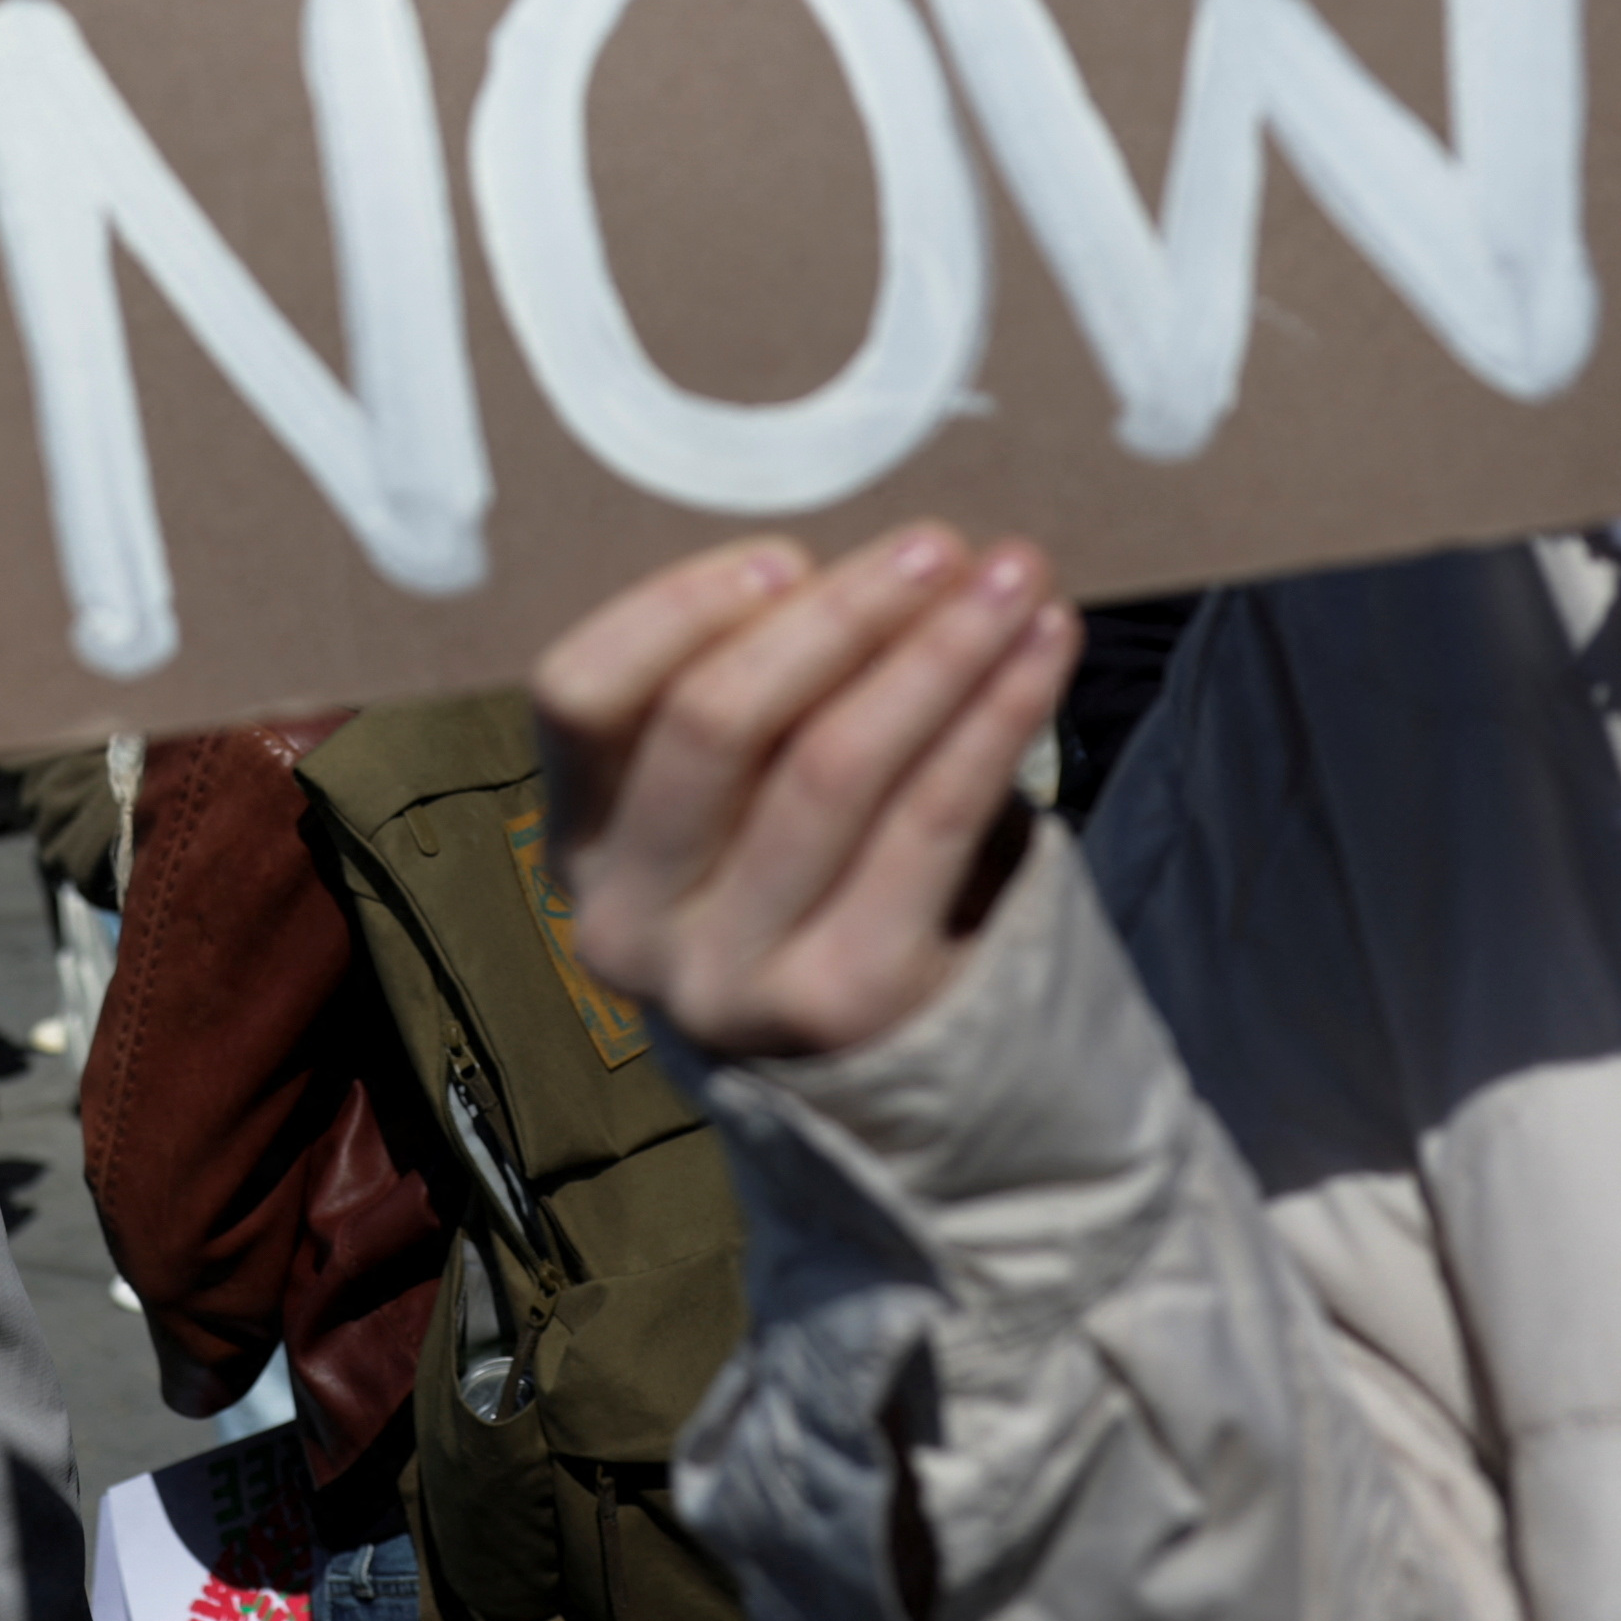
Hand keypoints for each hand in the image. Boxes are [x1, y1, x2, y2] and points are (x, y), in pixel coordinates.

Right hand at [531, 525, 1078, 1062]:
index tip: (789, 554)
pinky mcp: (844, 1004)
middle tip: (936, 546)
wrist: (867, 1074)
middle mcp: (630, 918)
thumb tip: (874, 574)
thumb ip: (757, 694)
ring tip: (1014, 579)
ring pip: (833, 765)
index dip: (678, 609)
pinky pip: (930, 823)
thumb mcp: (729, 801)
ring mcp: (729, 977)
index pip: (578, 695)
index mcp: (579, 838)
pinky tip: (1041, 650)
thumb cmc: (798, 882)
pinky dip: (995, 717)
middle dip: (839, 614)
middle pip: (714, 722)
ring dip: (938, 649)